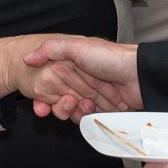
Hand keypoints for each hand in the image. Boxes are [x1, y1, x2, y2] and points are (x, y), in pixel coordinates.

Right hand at [0, 35, 124, 120]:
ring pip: (73, 113)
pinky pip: (88, 121)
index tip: (40, 104)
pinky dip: (87, 120)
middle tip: (69, 102)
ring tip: (85, 104)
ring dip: (74, 113)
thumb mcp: (77, 46)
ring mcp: (93, 97)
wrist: (139, 75)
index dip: (43, 96)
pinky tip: (92, 112)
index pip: (51, 84)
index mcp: (73, 66)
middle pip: (60, 101)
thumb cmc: (110, 57)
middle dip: (59, 106)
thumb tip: (28, 58)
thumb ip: (51, 49)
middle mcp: (81, 82)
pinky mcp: (104, 111)